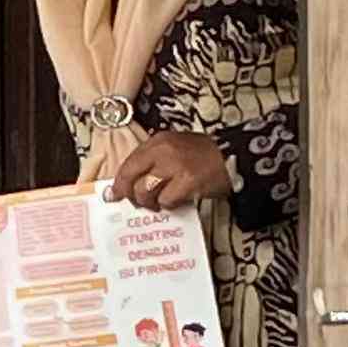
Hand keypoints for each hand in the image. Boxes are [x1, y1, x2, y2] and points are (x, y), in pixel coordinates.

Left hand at [103, 131, 231, 213]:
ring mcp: (175, 165)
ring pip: (145, 191)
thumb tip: (129, 184)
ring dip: (150, 202)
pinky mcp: (188, 181)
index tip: (114, 195)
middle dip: (130, 195)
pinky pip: (166, 200)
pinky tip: (177, 200)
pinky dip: (169, 205)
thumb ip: (152, 163)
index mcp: (157, 142)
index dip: (119, 182)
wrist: (233, 155)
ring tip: (160, 203)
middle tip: (138, 203)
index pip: (128, 163)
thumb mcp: (174, 148)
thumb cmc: (204, 155)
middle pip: (131, 178)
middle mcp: (163, 150)